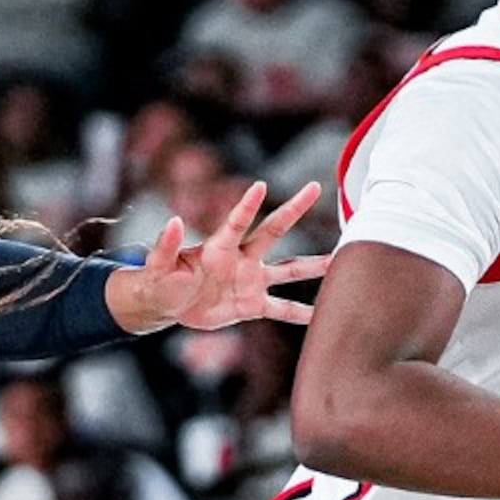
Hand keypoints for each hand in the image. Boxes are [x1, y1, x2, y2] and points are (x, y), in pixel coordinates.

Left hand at [107, 181, 330, 332]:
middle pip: (273, 231)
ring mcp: (251, 280)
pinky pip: (282, 309)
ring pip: (288, 270)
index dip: (248, 204)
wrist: (168, 303)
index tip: (261, 184)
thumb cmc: (161, 280)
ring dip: (313, 266)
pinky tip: (323, 314)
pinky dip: (301, 313)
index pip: (237, 221)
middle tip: (315, 187)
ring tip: (339, 259)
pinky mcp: (252, 304)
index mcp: (219, 247)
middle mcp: (241, 258)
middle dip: (293, 209)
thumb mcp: (159, 265)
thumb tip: (173, 221)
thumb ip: (166, 246)